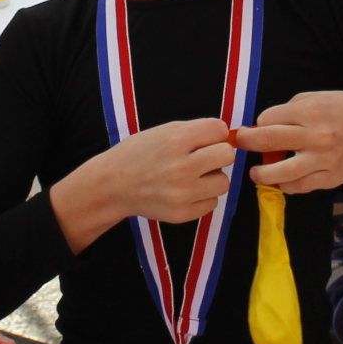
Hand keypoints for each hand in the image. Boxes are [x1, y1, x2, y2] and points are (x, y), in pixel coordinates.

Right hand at [48, 118, 235, 248]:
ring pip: (224, 182)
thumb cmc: (140, 154)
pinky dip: (203, 196)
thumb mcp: (164, 132)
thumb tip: (229, 137)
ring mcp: (182, 194)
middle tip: (202, 157)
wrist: (113, 185)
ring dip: (212, 177)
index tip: (203, 139)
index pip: (219, 130)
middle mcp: (181, 168)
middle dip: (218, 154)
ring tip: (193, 176)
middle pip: (227, 155)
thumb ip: (196, 131)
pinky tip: (185, 191)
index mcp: (176, 141)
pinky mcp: (182, 214)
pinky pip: (212, 203)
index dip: (214, 133)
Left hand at [235, 90, 342, 190]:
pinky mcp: (331, 178)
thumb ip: (290, 110)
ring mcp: (324, 160)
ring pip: (282, 173)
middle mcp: (316, 136)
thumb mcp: (317, 97)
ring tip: (256, 173)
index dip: (257, 124)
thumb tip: (263, 124)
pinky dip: (286, 185)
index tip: (256, 127)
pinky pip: (300, 187)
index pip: (268, 119)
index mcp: (310, 112)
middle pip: (268, 141)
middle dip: (247, 143)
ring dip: (261, 174)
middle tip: (241, 144)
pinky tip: (282, 180)